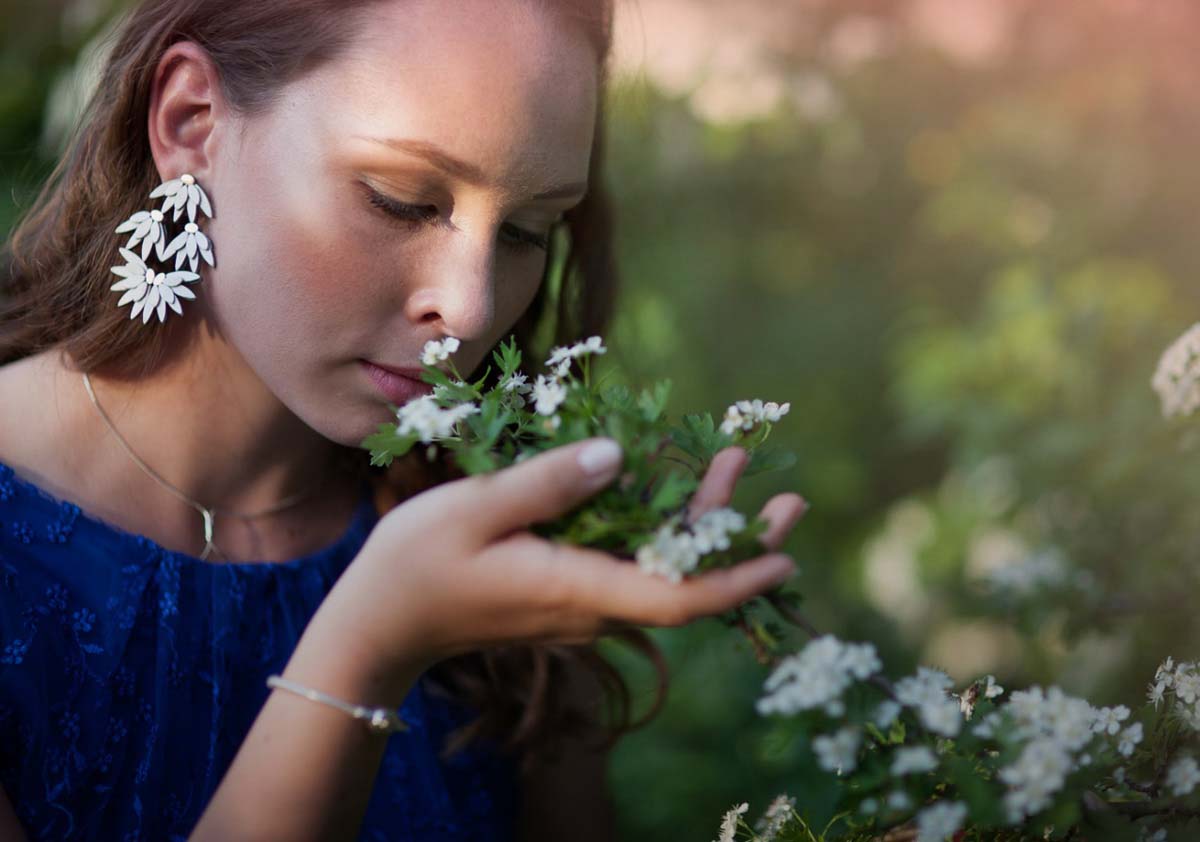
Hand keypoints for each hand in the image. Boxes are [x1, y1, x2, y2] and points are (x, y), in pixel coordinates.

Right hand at [317, 438, 804, 683]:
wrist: (380, 628)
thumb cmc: (414, 565)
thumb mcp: (474, 510)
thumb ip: (549, 482)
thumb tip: (620, 455)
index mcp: (574, 586)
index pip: (676, 597)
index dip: (734, 578)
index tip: (784, 557)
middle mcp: (588, 604)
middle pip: (682, 581)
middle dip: (737, 541)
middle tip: (790, 498)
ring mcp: (577, 603)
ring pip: (656, 568)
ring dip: (699, 524)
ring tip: (735, 466)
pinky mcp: (562, 593)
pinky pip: (626, 564)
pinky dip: (656, 527)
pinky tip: (662, 485)